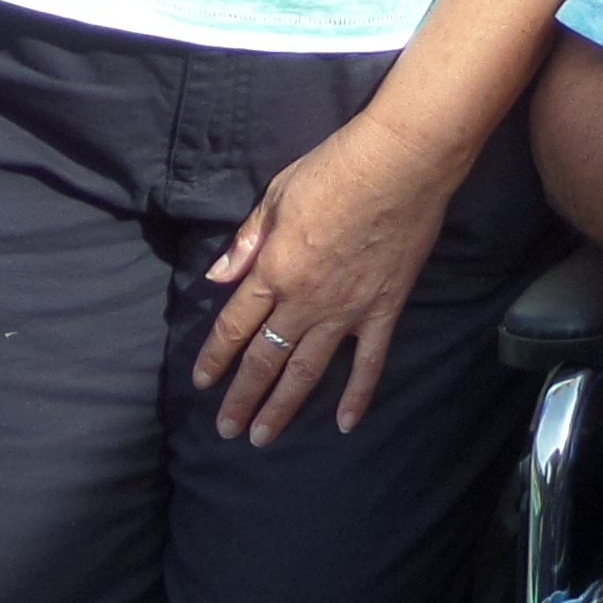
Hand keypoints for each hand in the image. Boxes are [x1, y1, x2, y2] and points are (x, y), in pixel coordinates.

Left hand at [194, 110, 466, 444]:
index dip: (215, 356)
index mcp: (274, 270)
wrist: (400, 165)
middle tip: (226, 430)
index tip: (202, 382)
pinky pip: (369, 361)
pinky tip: (345, 424)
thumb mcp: (277, 194)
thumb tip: (218, 277)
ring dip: (282, 406)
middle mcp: (304, 300)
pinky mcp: (384, 309)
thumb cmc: (334, 169)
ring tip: (263, 438)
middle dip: (242, 397)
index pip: (235, 325)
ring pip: (307, 370)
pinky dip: (357, 395)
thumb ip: (248, 240)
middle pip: (265, 358)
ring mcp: (347, 311)